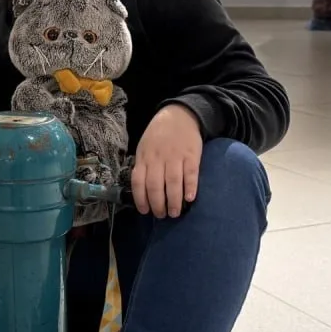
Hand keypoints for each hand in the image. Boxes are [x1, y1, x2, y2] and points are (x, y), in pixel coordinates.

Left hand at [131, 104, 203, 218]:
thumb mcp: (144, 147)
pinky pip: (190, 174)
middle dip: (158, 205)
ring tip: (175, 213)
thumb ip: (143, 166)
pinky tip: (190, 199)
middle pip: (155, 186)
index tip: (145, 211)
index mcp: (144, 157)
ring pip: (173, 183)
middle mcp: (158, 158)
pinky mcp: (191, 155)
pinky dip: (190, 188)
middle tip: (162, 215)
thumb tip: (142, 191)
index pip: (139, 182)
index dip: (141, 199)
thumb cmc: (159, 135)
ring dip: (174, 201)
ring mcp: (175, 157)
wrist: (180, 115)